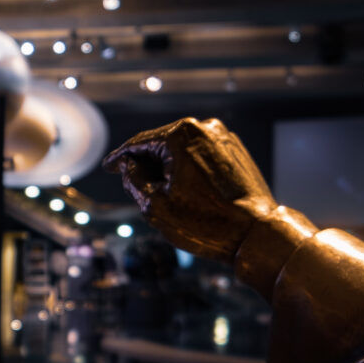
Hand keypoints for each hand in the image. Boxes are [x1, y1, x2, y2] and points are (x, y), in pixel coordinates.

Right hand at [103, 118, 276, 263]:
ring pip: (183, 151)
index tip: (108, 166)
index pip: (139, 144)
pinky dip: (188, 169)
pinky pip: (202, 156)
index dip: (120, 157)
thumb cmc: (205, 223)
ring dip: (168, 168)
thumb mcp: (155, 206)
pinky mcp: (237, 152)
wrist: (255, 234)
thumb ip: (133, 180)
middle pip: (162, 145)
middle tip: (131, 183)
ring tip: (160, 194)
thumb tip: (128, 165)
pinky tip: (184, 191)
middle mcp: (204, 128)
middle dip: (146, 164)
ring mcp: (224, 138)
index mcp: (180, 135)